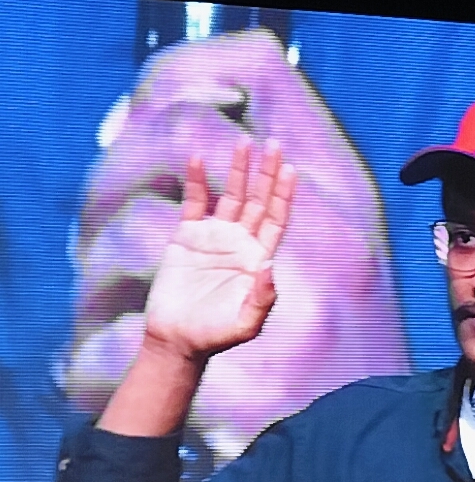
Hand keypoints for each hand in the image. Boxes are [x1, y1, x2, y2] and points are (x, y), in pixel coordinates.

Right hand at [144, 138, 295, 360]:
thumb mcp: (246, 324)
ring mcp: (213, 236)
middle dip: (267, 172)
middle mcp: (240, 242)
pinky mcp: (186, 236)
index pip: (276, 218)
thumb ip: (263, 298)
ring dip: (237, 169)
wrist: (176, 340)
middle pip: (257, 199)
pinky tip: (197, 158)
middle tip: (274, 144)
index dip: (284, 194)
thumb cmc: (215, 336)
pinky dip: (196, 180)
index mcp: (258, 258)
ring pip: (229, 194)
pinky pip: (193, 202)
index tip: (290, 169)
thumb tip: (270, 266)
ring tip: (244, 142)